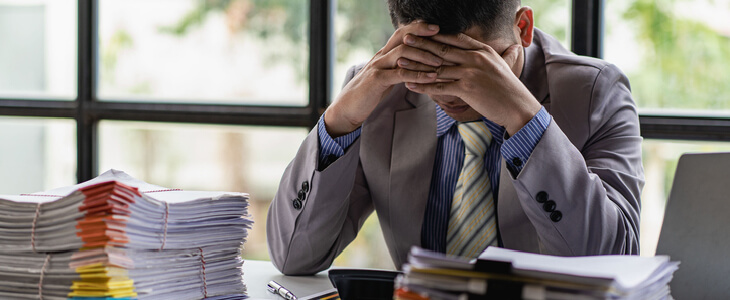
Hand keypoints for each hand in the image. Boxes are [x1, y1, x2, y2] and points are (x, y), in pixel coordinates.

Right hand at [325, 21, 442, 136]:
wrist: (347, 108)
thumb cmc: (368, 93)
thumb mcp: (385, 77)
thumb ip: (398, 68)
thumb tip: (416, 65)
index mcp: (384, 54)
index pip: (402, 33)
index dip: (418, 28)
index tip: (436, 28)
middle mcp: (381, 56)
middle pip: (403, 36)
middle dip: (423, 34)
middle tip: (442, 35)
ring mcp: (378, 66)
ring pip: (403, 52)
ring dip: (424, 55)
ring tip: (440, 61)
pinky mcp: (377, 80)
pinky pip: (400, 73)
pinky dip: (418, 74)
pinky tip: (431, 77)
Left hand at [403, 33, 541, 135]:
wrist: (518, 107)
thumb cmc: (508, 89)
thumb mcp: (501, 66)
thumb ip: (491, 56)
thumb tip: (495, 50)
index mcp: (483, 50)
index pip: (455, 38)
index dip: (436, 34)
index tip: (422, 31)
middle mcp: (476, 58)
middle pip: (443, 49)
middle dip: (421, 44)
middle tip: (405, 39)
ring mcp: (471, 73)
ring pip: (438, 67)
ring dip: (417, 65)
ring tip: (400, 62)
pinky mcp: (467, 89)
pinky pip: (439, 86)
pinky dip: (423, 86)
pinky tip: (410, 85)